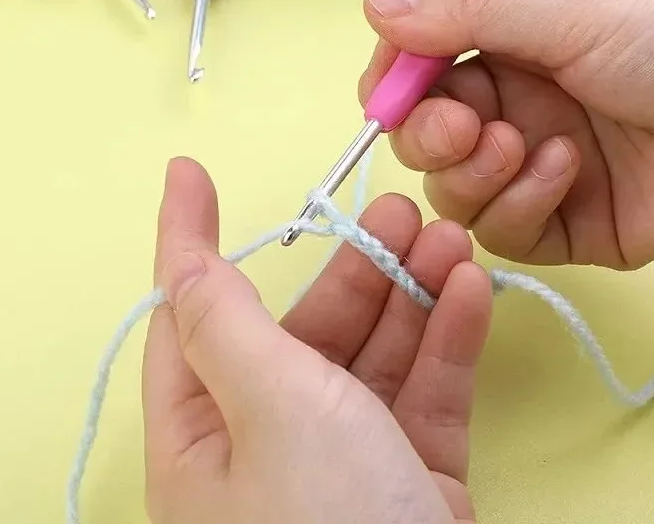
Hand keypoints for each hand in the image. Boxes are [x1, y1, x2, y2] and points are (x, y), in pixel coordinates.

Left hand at [143, 157, 491, 523]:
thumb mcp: (270, 412)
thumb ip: (228, 327)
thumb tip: (183, 264)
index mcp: (205, 429)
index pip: (187, 310)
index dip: (186, 236)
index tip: (188, 175)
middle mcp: (266, 441)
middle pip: (302, 326)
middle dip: (351, 263)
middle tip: (401, 211)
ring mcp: (343, 459)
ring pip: (372, 353)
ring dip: (409, 291)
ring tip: (448, 237)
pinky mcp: (409, 478)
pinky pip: (423, 392)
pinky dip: (446, 339)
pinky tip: (471, 291)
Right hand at [361, 0, 653, 269]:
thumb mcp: (576, 9)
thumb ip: (471, 8)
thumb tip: (372, 2)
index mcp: (508, 28)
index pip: (417, 53)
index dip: (392, 76)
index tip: (386, 94)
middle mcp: (512, 94)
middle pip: (422, 128)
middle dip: (429, 132)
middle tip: (463, 128)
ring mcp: (532, 160)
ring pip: (451, 185)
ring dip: (472, 171)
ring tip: (525, 149)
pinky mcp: (559, 221)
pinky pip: (501, 228)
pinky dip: (520, 204)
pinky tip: (568, 174)